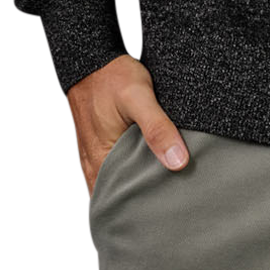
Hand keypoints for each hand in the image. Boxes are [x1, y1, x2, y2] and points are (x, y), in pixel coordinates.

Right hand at [66, 53, 189, 197]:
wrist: (91, 59)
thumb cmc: (112, 77)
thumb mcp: (139, 98)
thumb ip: (157, 129)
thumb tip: (178, 162)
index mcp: (101, 162)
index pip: (125, 203)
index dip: (148, 210)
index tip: (173, 211)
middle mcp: (96, 166)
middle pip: (124, 196)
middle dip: (147, 201)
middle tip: (178, 202)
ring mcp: (96, 158)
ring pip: (121, 183)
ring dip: (141, 185)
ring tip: (170, 188)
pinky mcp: (102, 147)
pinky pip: (118, 169)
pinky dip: (134, 171)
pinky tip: (154, 166)